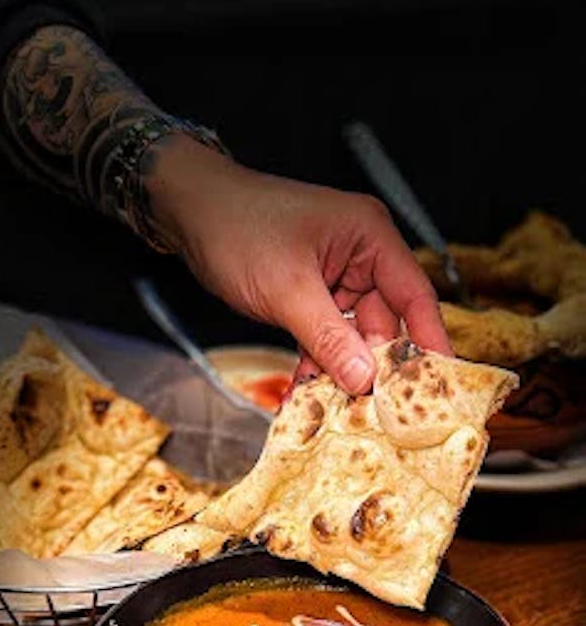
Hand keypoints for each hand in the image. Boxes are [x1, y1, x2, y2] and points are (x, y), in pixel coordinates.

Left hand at [146, 134, 451, 393]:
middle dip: (377, 369)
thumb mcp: (286, 288)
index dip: (430, 343)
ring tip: (341, 411)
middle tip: (377, 414)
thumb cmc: (236, 226)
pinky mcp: (312, 294)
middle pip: (385, 323)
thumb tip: (364, 378)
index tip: (440, 385)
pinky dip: (318, 362)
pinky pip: (326, 336)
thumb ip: (328, 336)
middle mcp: (361, 256)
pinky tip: (310, 393)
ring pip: (353, 336)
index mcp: (369, 237)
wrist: (187, 211)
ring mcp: (335, 276)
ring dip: (343, 371)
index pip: (415, 296)